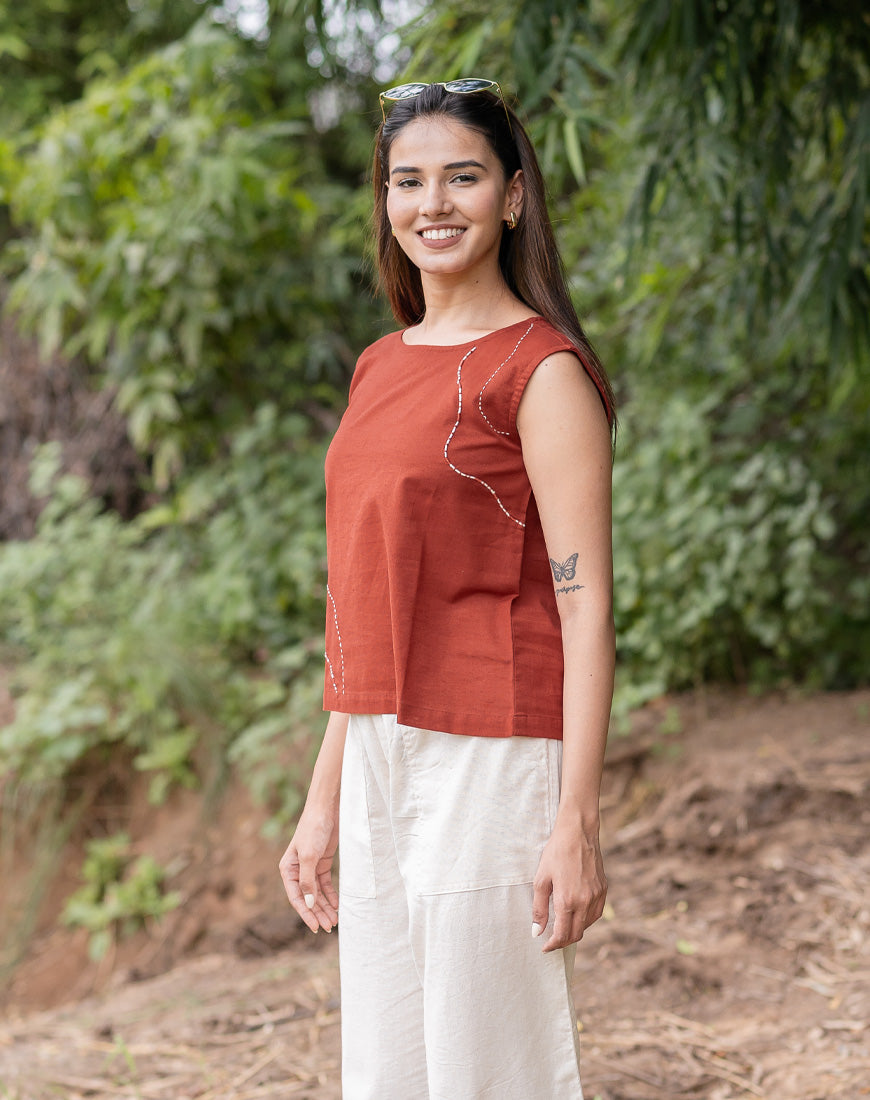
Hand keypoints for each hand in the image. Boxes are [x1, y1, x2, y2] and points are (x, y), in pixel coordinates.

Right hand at [279, 803, 339, 932]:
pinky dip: (331, 895)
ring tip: (335, 921)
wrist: (327, 808)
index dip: (306, 914)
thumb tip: (308, 904)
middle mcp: (298, 870)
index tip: (316, 927)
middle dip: (318, 913)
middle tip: (329, 927)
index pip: (297, 897)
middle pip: (308, 898)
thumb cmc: (313, 829)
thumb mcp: (309, 856)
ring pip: (317, 893)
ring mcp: (311, 866)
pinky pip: (325, 884)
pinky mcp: (323, 862)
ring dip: (325, 907)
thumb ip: (308, 881)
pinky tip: (337, 905)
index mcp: (288, 869)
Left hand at [531, 818, 606, 951]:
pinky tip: (577, 915)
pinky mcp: (604, 889)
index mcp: (567, 901)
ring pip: (587, 925)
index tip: (544, 947)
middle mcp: (585, 902)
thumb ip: (539, 909)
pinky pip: (596, 913)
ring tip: (562, 927)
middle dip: (563, 942)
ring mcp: (597, 896)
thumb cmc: (556, 853)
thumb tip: (536, 932)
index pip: (562, 935)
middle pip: (576, 935)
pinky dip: (586, 920)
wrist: (578, 832)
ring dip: (575, 931)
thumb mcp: (541, 880)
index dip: (552, 945)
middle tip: (551, 940)